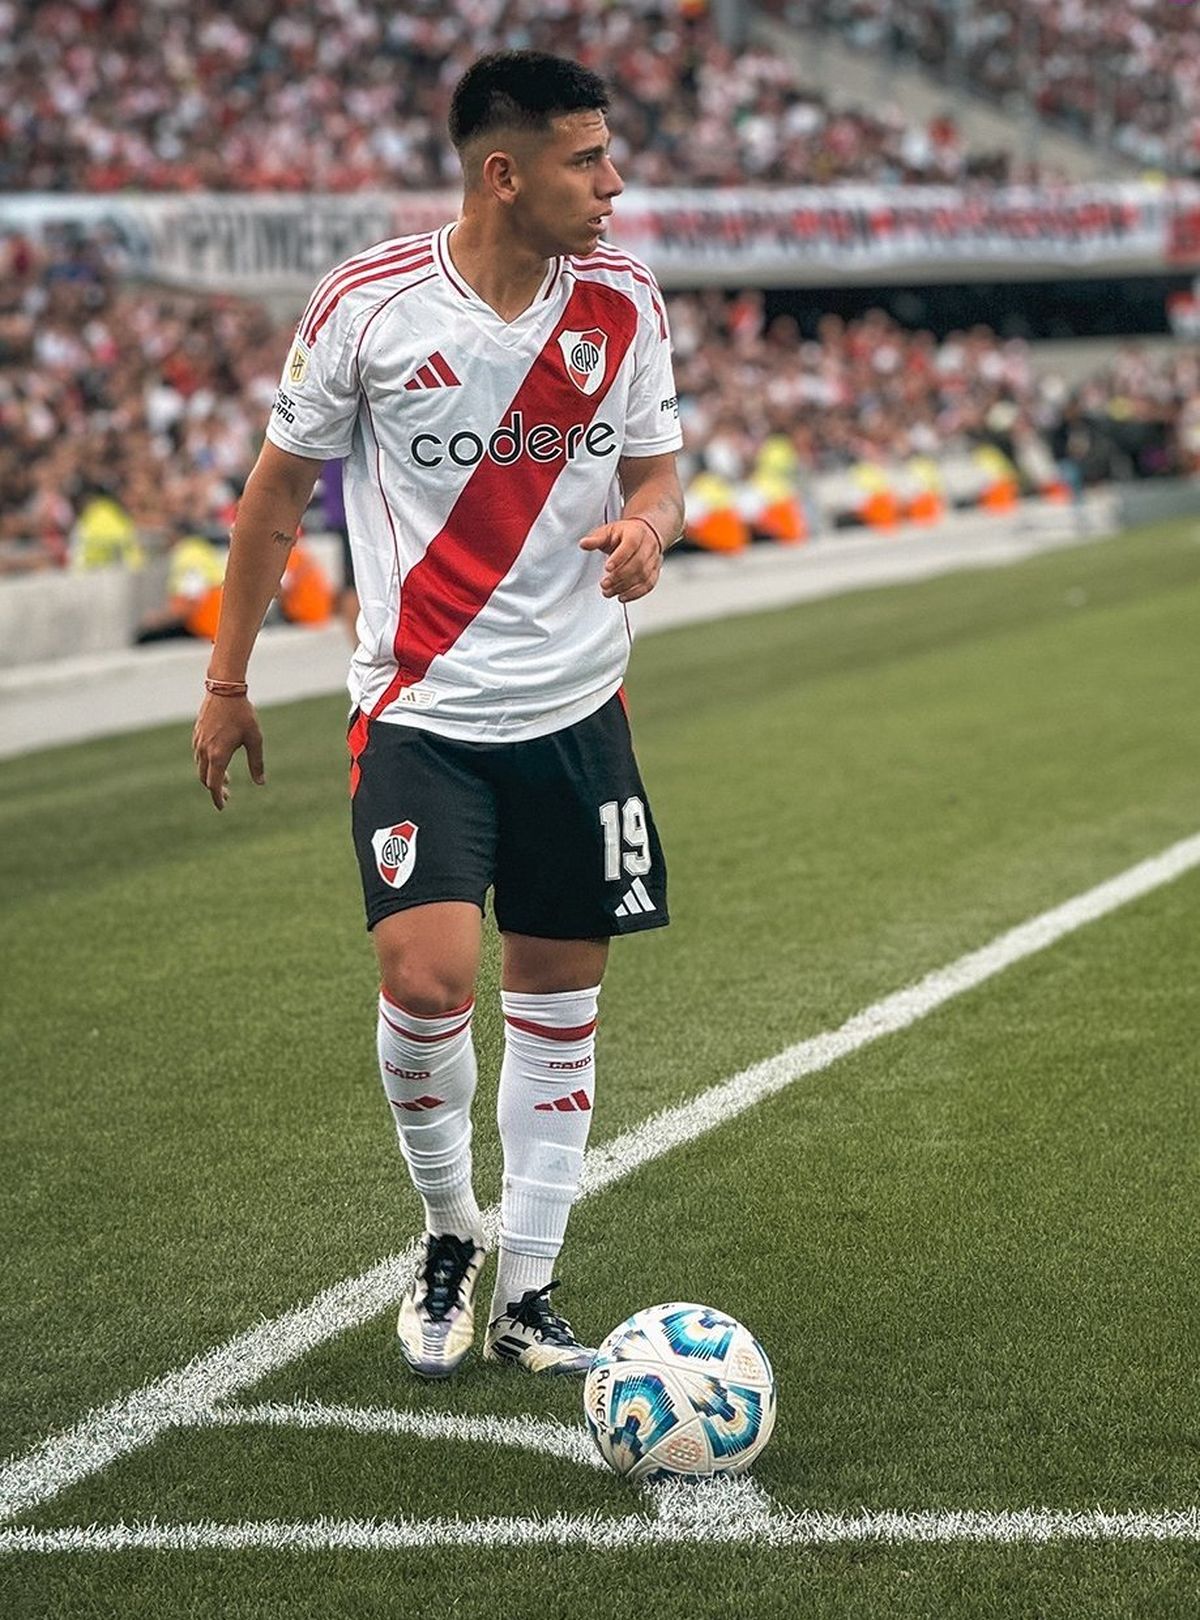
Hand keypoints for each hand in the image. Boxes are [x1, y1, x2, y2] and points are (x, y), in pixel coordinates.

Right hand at [192, 694, 264, 810]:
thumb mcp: (255, 739)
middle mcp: (204, 751)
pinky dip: (207, 764)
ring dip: (211, 776)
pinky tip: (218, 760)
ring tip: (226, 778)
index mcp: (218, 755)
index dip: (217, 798)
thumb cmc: (243, 714)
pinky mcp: (197, 734)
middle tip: (228, 795)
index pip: (213, 785)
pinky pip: (198, 755)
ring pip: (201, 767)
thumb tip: (261, 783)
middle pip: (205, 779)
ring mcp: (198, 742)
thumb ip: (257, 763)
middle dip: (215, 789)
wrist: (224, 689)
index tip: (222, 806)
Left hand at [578, 518, 662, 602]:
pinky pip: (649, 585)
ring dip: (625, 587)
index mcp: (636, 533)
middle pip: (638, 563)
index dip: (620, 557)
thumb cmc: (624, 534)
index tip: (607, 568)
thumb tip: (584, 544)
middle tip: (605, 584)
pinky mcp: (655, 572)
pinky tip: (622, 596)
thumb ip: (595, 539)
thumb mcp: (608, 532)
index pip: (631, 544)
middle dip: (620, 576)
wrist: (644, 534)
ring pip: (643, 576)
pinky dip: (635, 593)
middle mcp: (648, 545)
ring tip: (609, 592)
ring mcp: (654, 559)